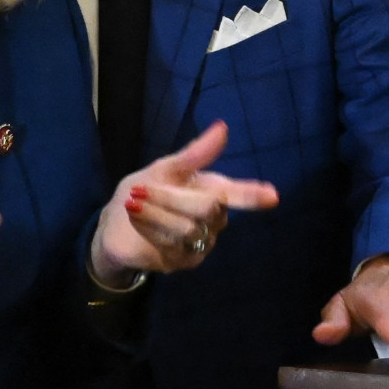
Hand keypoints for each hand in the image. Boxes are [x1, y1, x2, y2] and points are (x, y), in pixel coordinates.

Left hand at [92, 120, 280, 280]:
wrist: (115, 226)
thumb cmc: (145, 192)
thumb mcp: (165, 169)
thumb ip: (194, 155)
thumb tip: (222, 127)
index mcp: (214, 192)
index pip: (237, 194)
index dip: (253, 195)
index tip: (272, 196)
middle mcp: (214, 219)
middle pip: (206, 208)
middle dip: (169, 197)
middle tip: (139, 189)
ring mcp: (201, 243)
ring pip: (186, 227)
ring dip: (154, 213)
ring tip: (133, 204)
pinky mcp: (183, 261)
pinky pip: (170, 243)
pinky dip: (148, 227)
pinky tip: (136, 219)